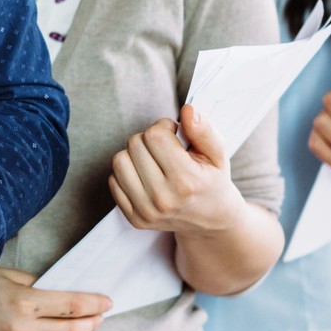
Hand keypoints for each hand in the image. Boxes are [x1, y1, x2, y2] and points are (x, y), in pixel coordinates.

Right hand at [0, 266, 108, 330]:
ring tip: (62, 329)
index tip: (107, 302)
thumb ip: (34, 284)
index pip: (73, 306)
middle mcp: (21, 329)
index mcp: (24, 302)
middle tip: (96, 317)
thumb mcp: (5, 274)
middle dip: (89, 324)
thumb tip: (57, 290)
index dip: (95, 304)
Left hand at [108, 106, 241, 236]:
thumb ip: (204, 130)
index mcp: (186, 182)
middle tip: (166, 150)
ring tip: (154, 162)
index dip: (164, 128)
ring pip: (119, 160)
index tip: (175, 135)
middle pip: (134, 144)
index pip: (154, 136)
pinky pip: (113, 180)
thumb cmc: (212, 181)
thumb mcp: (218, 154)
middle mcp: (163, 199)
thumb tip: (187, 110)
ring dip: (135, 155)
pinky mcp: (134, 218)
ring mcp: (146, 211)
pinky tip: (146, 177)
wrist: (211, 221)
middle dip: (150, 139)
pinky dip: (128, 173)